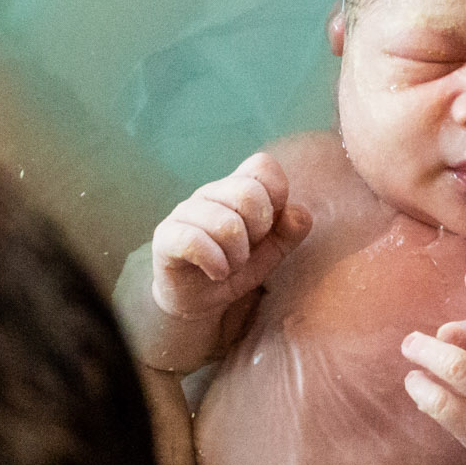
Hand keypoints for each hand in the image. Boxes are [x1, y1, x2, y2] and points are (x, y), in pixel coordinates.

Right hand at [150, 152, 312, 318]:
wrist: (197, 299)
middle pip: (248, 193)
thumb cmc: (235, 267)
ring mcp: (184, 212)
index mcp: (236, 188)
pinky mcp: (166, 236)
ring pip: (225, 223)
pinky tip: (217, 273)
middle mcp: (210, 193)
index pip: (263, 165)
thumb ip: (290, 232)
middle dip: (258, 230)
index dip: (276, 193)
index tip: (269, 225)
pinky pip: (194, 241)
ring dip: (237, 256)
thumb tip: (300, 213)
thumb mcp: (270, 254)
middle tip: (248, 251)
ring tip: (232, 267)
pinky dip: (215, 263)